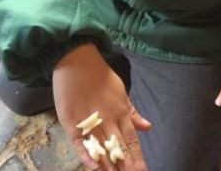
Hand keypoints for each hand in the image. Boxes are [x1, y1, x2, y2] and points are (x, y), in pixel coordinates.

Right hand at [53, 44, 151, 170]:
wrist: (76, 60)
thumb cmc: (99, 76)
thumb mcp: (121, 92)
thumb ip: (132, 112)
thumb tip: (148, 127)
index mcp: (121, 112)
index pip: (132, 142)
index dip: (137, 160)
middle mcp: (108, 120)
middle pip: (119, 149)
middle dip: (126, 167)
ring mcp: (90, 122)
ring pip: (101, 149)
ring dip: (109, 166)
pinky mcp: (72, 122)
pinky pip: (80, 143)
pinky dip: (87, 156)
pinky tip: (94, 168)